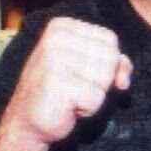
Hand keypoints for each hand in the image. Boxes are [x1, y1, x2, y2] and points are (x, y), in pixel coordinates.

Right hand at [3, 17, 132, 144]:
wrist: (26, 123)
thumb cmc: (60, 93)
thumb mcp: (88, 69)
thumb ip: (113, 63)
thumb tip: (123, 79)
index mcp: (61, 27)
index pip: (110, 39)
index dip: (108, 63)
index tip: (85, 75)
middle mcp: (55, 38)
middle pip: (110, 57)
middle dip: (101, 80)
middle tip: (76, 88)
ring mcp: (54, 60)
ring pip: (106, 77)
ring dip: (95, 94)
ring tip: (71, 96)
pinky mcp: (56, 84)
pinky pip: (96, 97)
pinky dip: (88, 109)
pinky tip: (68, 108)